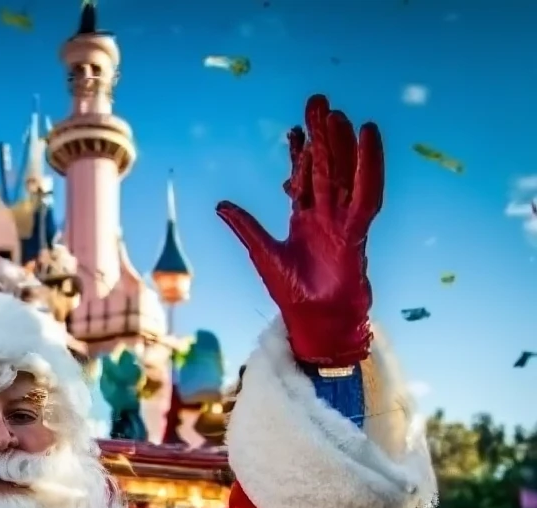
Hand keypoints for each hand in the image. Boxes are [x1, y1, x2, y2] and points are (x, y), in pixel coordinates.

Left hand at [217, 95, 383, 366]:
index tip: (295, 128)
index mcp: (304, 221)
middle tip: (318, 102)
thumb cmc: (292, 294)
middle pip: (325, 168)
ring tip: (338, 114)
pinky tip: (368, 139)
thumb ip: (245, 226)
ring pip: (344, 176)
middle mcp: (325, 217)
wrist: (315, 323)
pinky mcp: (356, 233)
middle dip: (321, 137)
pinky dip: (369, 166)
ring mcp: (343, 222)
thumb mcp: (262, 253)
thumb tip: (221, 205)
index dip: (299, 154)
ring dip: (342, 146)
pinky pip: (365, 194)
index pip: (302, 179)